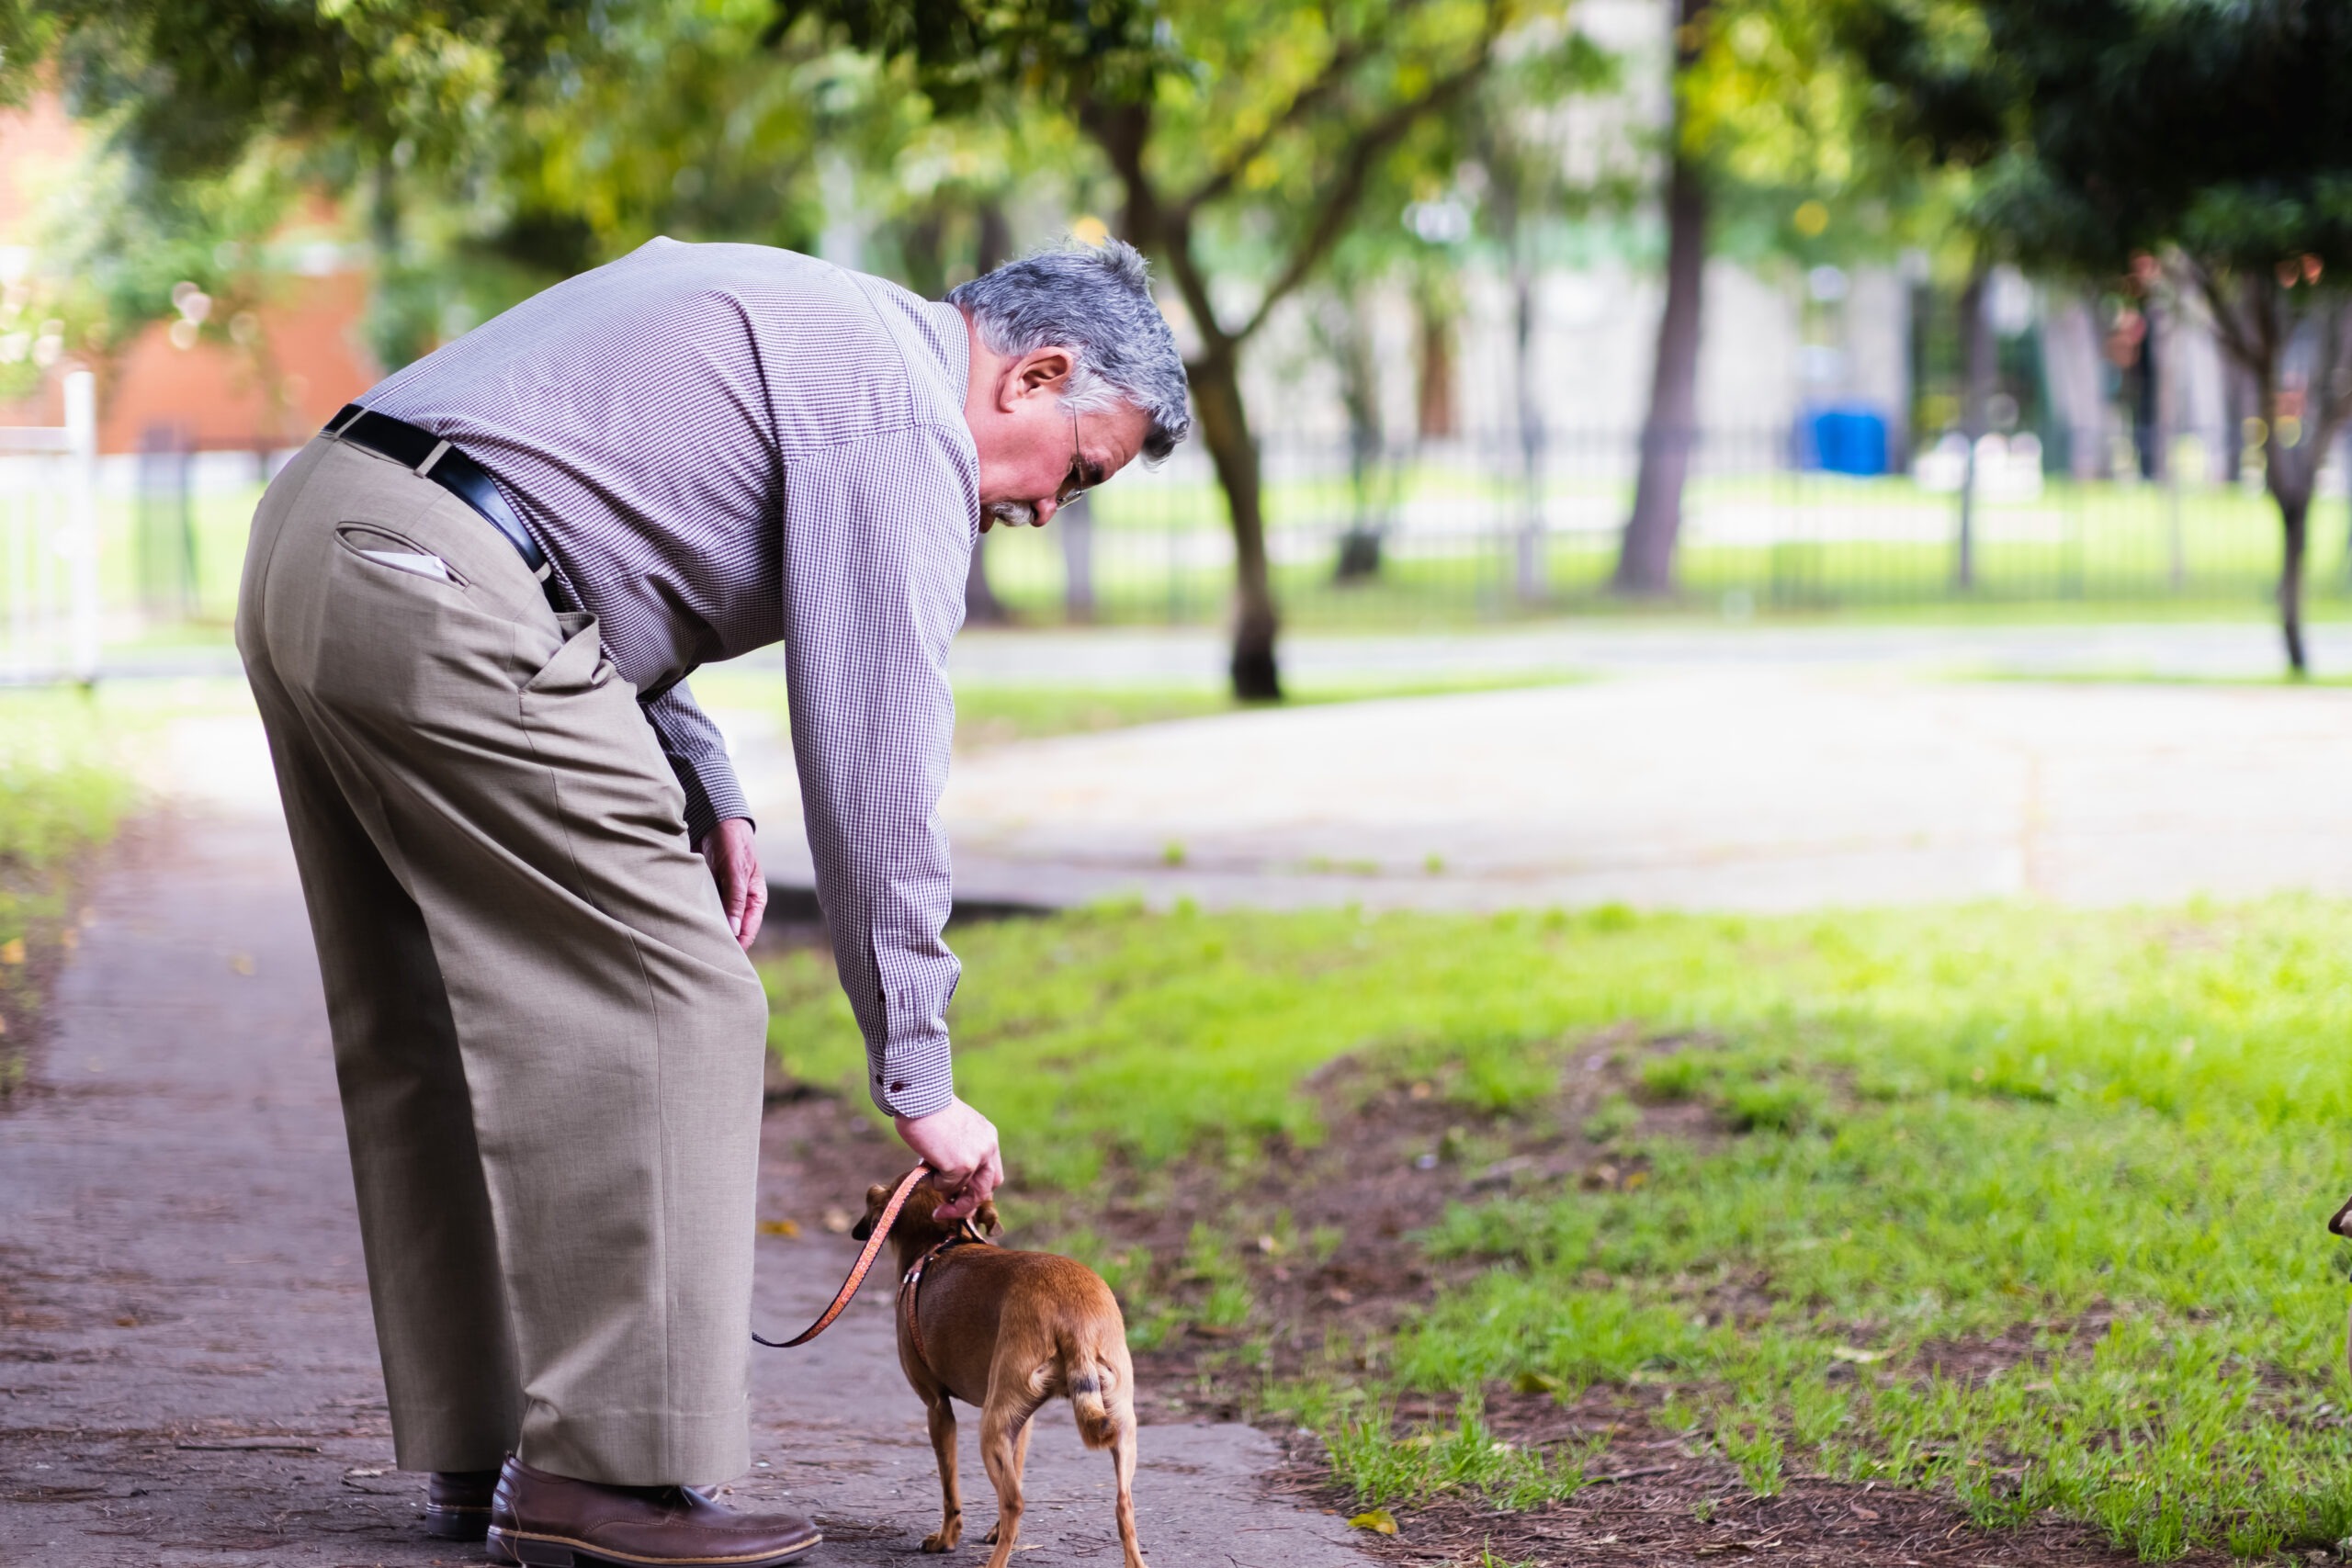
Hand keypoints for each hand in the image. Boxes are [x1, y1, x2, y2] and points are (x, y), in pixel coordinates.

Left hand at [699, 818, 765, 950]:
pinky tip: (683, 925)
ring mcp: (723, 899)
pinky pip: (702, 911)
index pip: (748, 932)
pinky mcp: (707, 893)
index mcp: (755, 899)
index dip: (736, 947)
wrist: (716, 820)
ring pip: (715, 923)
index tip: (721, 959)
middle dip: (719, 943)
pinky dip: (694, 917)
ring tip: (690, 945)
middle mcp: (739, 903)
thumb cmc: (733, 843)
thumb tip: (733, 930)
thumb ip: (735, 900)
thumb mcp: (736, 871)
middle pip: (731, 931)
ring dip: (704, 930)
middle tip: (701, 957)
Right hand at [892, 1096, 1004, 1221]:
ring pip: (961, 1190)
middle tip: (944, 1212)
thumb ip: (957, 1150)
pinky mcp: (961, 1166)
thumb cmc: (927, 1107)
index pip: (992, 1173)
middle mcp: (988, 1148)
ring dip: (942, 1187)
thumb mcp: (953, 1129)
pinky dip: (933, 1180)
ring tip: (926, 1166)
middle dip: (966, 1205)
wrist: (919, 1095)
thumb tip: (946, 1180)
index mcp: (988, 1137)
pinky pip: (945, 1187)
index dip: (977, 1188)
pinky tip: (925, 1159)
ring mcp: (976, 1158)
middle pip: (986, 1189)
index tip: (960, 1197)